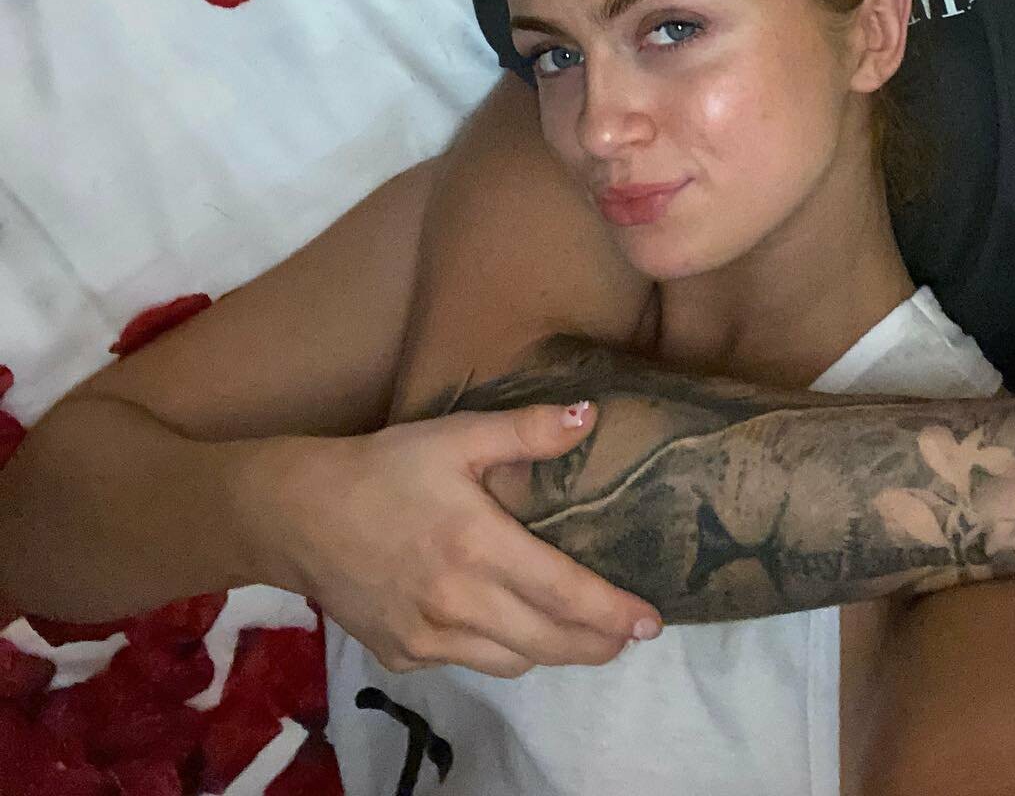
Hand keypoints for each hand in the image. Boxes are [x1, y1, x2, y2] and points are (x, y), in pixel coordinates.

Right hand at [248, 405, 662, 677]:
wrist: (298, 514)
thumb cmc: (385, 467)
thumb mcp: (456, 435)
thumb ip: (527, 430)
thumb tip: (590, 415)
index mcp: (478, 546)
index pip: (564, 593)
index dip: (612, 613)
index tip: (651, 622)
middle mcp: (458, 602)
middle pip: (548, 642)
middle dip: (597, 644)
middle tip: (629, 635)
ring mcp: (428, 637)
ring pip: (513, 662)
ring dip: (553, 651)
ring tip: (580, 634)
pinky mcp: (403, 656)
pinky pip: (468, 662)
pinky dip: (500, 651)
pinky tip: (509, 627)